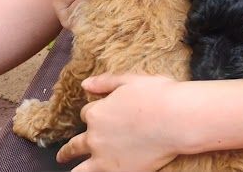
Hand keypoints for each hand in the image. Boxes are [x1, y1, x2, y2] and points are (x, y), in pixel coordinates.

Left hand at [56, 74, 185, 171]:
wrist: (178, 119)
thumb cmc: (160, 96)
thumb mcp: (132, 80)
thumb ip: (106, 82)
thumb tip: (85, 84)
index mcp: (98, 112)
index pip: (88, 114)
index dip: (94, 115)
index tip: (99, 117)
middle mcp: (95, 136)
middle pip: (75, 144)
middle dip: (69, 149)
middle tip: (64, 154)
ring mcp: (104, 156)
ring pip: (79, 168)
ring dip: (72, 166)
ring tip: (69, 168)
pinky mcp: (116, 171)